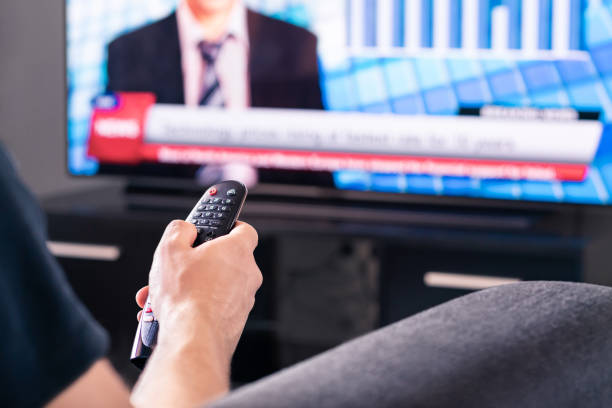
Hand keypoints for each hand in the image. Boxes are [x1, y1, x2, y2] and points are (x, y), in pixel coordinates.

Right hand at [139, 220, 261, 363]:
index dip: (228, 227)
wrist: (193, 339)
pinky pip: (213, 308)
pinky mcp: (236, 322)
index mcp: (237, 251)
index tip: (213, 230)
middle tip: (174, 270)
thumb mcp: (170, 249)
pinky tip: (167, 316)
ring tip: (160, 298)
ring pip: (214, 287)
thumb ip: (179, 230)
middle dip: (195, 264)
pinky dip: (193, 308)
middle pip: (222, 261)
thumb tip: (185, 230)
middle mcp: (248, 274)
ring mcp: (244, 300)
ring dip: (188, 289)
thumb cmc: (186, 295)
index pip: (244, 230)